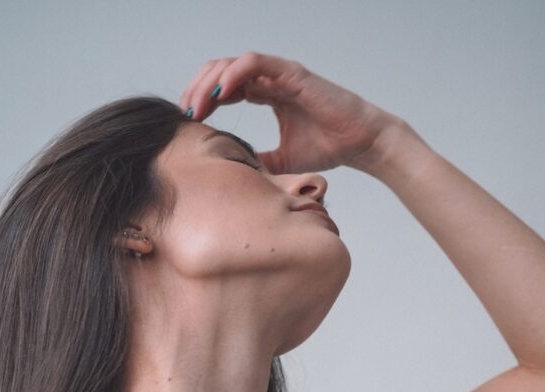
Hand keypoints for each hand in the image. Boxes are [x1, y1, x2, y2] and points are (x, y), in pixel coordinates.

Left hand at [177, 51, 402, 174]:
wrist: (358, 143)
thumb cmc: (328, 147)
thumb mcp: (282, 159)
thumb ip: (259, 159)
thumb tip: (236, 174)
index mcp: (267, 93)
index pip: (225, 86)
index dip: (203, 99)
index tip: (189, 120)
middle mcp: (270, 79)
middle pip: (222, 72)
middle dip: (199, 89)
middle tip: (186, 113)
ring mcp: (279, 73)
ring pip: (232, 64)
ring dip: (210, 83)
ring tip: (196, 106)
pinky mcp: (290, 73)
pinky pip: (254, 63)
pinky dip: (233, 75)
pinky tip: (220, 94)